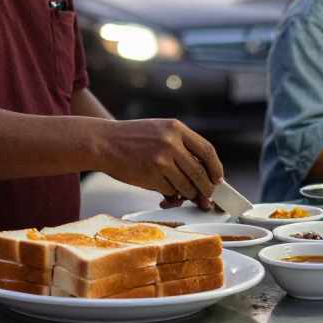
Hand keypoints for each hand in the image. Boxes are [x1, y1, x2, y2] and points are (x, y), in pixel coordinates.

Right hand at [99, 119, 222, 206]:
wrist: (104, 142)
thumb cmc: (132, 138)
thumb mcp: (160, 131)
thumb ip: (182, 147)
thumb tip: (204, 175)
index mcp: (176, 128)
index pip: (207, 150)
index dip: (216, 168)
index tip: (218, 178)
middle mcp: (171, 142)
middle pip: (200, 172)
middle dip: (206, 188)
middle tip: (205, 194)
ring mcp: (161, 160)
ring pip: (187, 185)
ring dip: (187, 193)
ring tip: (181, 191)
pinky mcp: (151, 175)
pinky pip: (171, 191)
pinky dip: (170, 194)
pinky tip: (163, 188)